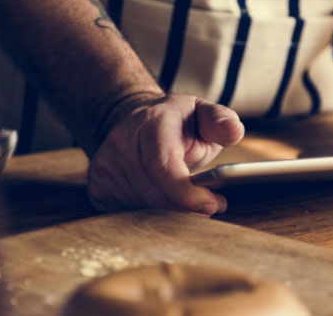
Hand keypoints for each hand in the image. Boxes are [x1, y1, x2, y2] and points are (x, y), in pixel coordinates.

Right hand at [88, 94, 244, 214]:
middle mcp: (121, 142)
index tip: (213, 204)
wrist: (139, 122)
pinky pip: (126, 216)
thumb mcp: (204, 114)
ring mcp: (104, 165)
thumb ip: (221, 121)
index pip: (162, 165)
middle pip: (152, 193)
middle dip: (185, 209)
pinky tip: (168, 209)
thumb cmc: (180, 123)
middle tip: (211, 209)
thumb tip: (235, 131)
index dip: (186, 193)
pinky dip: (151, 220)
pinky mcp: (98, 187)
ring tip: (194, 207)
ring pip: (139, 208)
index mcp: (150, 122)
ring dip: (171, 216)